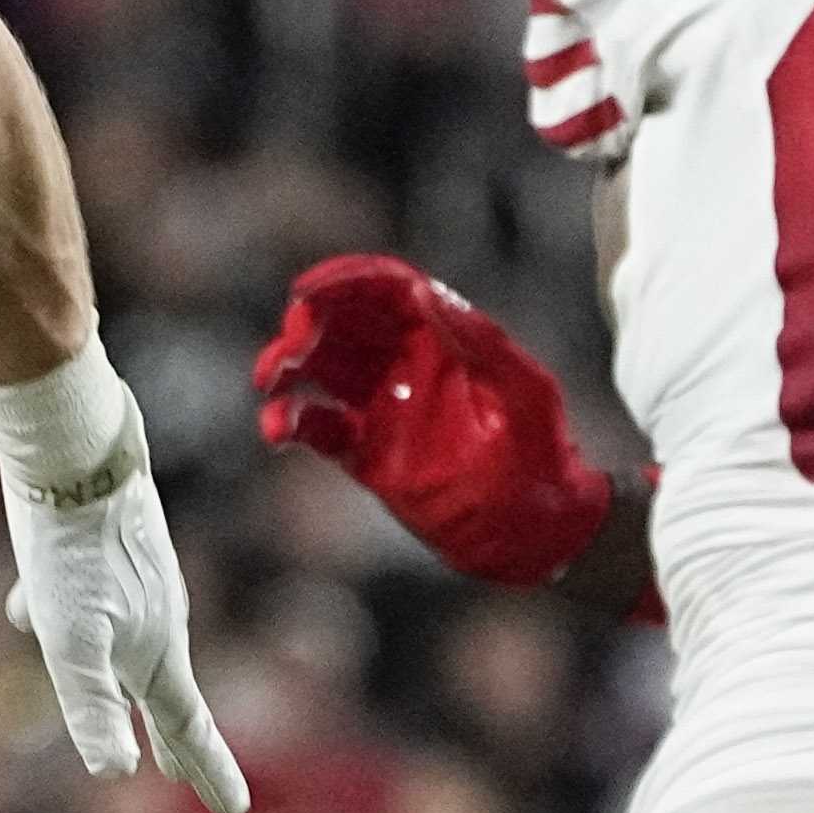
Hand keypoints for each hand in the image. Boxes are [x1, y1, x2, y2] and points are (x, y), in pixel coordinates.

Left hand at [0, 347, 249, 812]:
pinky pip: (85, 604)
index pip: (187, 726)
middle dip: (173, 743)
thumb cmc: (74, 549)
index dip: (209, 770)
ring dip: (124, 689)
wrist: (76, 450)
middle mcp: (155, 621)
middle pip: (164, 697)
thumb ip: (92, 706)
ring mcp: (134, 586)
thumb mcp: (72, 638)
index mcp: (156, 650)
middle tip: (185, 778)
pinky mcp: (106, 552)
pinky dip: (66, 621)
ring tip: (121, 711)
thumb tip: (114, 774)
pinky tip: (25, 604)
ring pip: (123, 650)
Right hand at [250, 255, 612, 585]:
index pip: (385, 289)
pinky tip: (275, 426)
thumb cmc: (541, 455)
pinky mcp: (363, 452)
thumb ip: (479, 340)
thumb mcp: (524, 390)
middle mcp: (406, 362)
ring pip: (319, 368)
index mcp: (443, 335)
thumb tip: (423, 292)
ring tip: (272, 377)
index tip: (307, 292)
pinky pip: (316, 427)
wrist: (534, 531)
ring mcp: (381, 406)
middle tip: (294, 340)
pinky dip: (289, 420)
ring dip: (287, 364)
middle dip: (308, 321)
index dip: (344, 281)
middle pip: (342, 321)